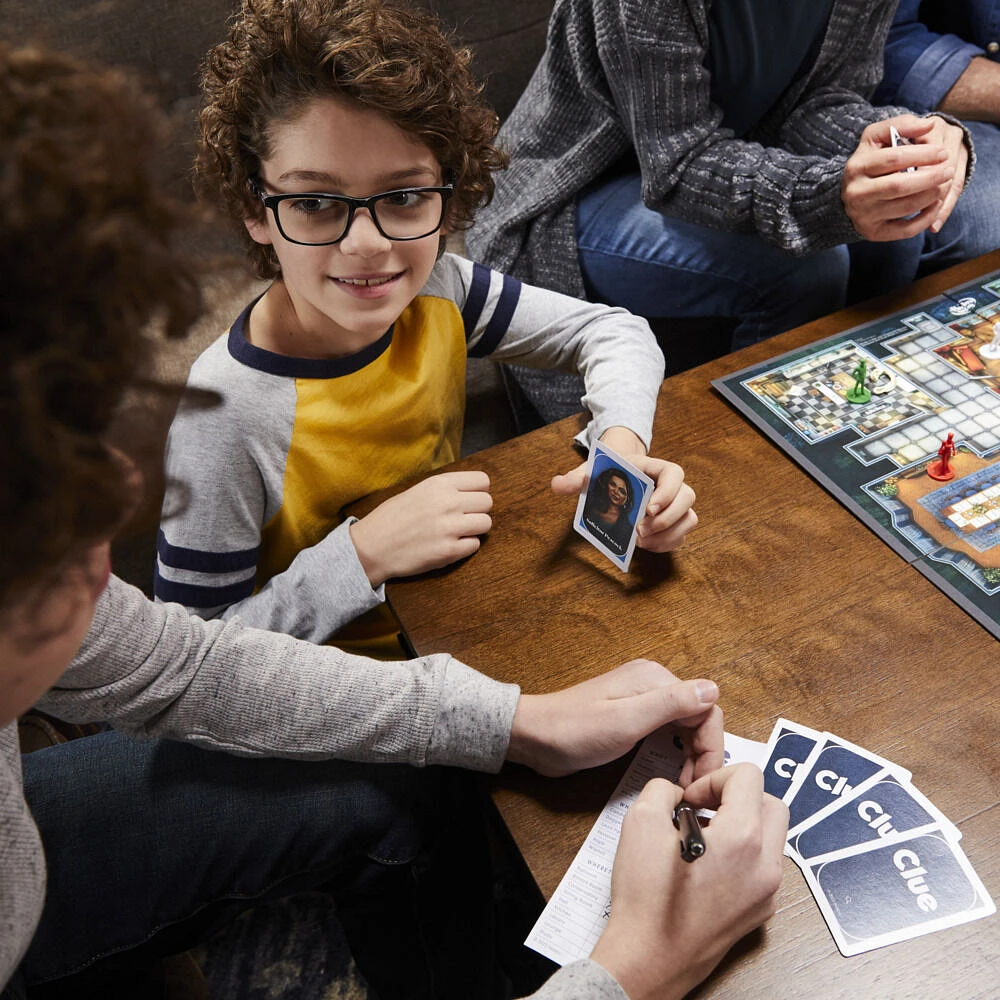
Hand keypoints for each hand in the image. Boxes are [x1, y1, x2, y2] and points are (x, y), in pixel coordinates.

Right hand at [349, 471, 491, 586]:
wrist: (371, 547)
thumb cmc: (391, 518)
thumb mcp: (417, 490)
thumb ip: (445, 489)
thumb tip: (472, 491)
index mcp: (439, 484)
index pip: (482, 481)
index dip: (478, 491)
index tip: (469, 499)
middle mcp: (447, 503)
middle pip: (487, 502)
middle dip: (478, 510)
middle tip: (462, 518)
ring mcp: (449, 528)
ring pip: (486, 524)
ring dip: (475, 529)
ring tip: (457, 532)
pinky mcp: (449, 551)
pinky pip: (475, 545)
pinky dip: (466, 546)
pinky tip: (450, 544)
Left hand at [506, 658, 722, 777]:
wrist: (534, 737)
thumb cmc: (574, 730)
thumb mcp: (626, 721)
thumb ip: (670, 704)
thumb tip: (713, 688)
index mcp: (654, 679)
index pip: (707, 708)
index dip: (711, 746)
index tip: (703, 781)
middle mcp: (652, 684)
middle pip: (699, 717)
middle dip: (704, 754)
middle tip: (693, 789)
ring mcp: (642, 700)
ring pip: (686, 726)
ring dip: (692, 755)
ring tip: (684, 785)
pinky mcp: (632, 717)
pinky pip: (667, 732)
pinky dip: (675, 752)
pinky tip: (670, 772)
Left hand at [552, 428, 697, 551]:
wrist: (617, 476)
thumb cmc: (608, 473)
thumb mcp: (591, 472)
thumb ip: (576, 478)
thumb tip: (557, 484)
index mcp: (653, 468)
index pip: (674, 473)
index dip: (667, 491)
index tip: (648, 509)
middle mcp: (670, 485)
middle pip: (687, 497)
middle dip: (667, 518)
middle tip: (640, 530)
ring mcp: (675, 505)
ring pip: (689, 518)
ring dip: (669, 534)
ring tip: (641, 541)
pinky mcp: (674, 522)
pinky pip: (682, 534)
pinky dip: (667, 543)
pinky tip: (645, 546)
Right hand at [590, 766, 787, 999]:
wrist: (649, 957)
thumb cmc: (647, 898)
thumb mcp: (641, 821)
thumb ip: (662, 789)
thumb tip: (674, 792)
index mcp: (743, 838)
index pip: (749, 776)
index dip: (713, 778)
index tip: (691, 798)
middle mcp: (765, 865)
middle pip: (771, 803)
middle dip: (737, 796)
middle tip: (703, 809)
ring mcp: (766, 892)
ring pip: (771, 835)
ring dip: (742, 823)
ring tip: (702, 836)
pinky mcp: (759, 911)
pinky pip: (763, 865)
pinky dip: (742, 853)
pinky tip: (706, 864)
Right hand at [841, 115, 966, 240]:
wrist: (849, 194)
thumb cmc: (870, 161)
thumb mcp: (877, 137)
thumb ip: (902, 124)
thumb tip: (929, 125)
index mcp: (857, 166)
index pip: (894, 159)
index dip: (923, 155)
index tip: (943, 152)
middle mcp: (856, 193)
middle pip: (899, 185)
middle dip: (930, 177)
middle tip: (949, 171)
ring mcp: (863, 215)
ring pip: (905, 206)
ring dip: (931, 196)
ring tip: (943, 186)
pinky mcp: (872, 232)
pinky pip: (904, 230)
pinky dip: (925, 219)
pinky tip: (935, 206)